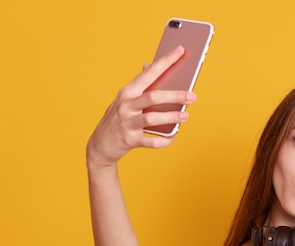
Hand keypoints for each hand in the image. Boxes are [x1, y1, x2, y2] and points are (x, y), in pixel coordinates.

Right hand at [86, 45, 196, 168]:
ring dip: (172, 117)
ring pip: (152, 118)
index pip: (149, 73)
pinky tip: (174, 136)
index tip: (180, 51)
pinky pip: (151, 141)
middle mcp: (126, 105)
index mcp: (128, 92)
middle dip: (175, 95)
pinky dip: (165, 140)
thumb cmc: (118, 119)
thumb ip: (139, 85)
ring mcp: (127, 123)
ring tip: (186, 116)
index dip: (165, 61)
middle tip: (193, 96)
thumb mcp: (125, 99)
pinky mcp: (130, 140)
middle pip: (153, 97)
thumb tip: (149, 64)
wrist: (100, 144)